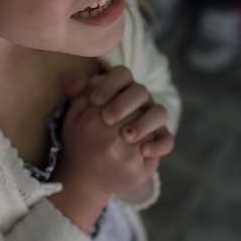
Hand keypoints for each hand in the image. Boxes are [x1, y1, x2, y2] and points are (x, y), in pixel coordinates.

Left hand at [48, 68, 173, 230]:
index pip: (121, 74)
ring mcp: (152, 120)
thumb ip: (78, 96)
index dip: (109, 84)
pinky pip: (167, 140)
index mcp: (121, 88)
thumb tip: (72, 80)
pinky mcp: (159, 140)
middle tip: (106, 119)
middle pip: (140, 91)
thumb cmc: (87, 133)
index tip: (94, 100)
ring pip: (160, 112)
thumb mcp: (78, 116)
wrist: (94, 166)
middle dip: (123, 103)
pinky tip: (143, 151)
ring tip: (126, 136)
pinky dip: (158, 145)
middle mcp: (140, 101)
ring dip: (144, 122)